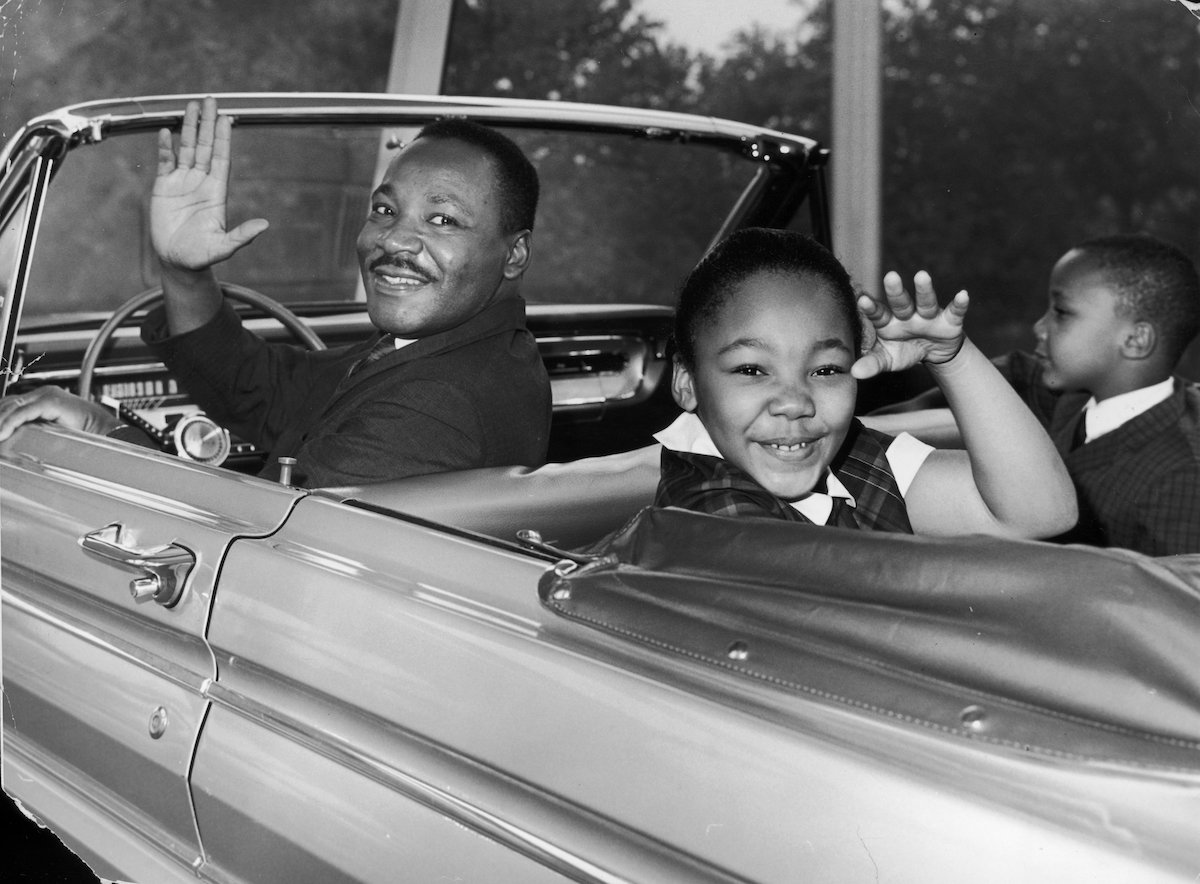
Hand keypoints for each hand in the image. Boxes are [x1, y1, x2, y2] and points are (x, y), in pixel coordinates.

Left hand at [0, 387, 123, 440]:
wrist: (105, 430)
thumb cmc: (86, 432)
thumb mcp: (53, 428)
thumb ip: (36, 426)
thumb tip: (16, 433)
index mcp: (45, 397)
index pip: (13, 403)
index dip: (1, 415)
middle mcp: (44, 392)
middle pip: (9, 402)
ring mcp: (47, 395)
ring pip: (13, 406)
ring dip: (1, 422)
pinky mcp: (50, 402)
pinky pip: (23, 412)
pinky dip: (10, 423)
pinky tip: (3, 433)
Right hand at [150, 96, 267, 272]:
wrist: (177, 262)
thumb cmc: (201, 256)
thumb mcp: (223, 247)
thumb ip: (242, 236)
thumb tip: (264, 226)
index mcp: (216, 192)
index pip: (221, 159)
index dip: (224, 139)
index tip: (227, 118)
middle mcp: (201, 182)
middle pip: (205, 147)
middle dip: (208, 124)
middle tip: (210, 100)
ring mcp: (182, 183)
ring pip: (187, 149)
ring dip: (188, 128)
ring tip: (190, 106)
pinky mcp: (164, 187)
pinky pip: (165, 162)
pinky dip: (165, 147)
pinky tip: (166, 131)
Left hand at [851, 270, 968, 379]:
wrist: (933, 353)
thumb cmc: (903, 351)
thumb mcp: (887, 360)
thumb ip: (871, 364)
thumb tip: (854, 373)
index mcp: (888, 323)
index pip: (878, 314)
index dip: (871, 308)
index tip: (862, 299)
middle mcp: (907, 315)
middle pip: (900, 303)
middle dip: (896, 291)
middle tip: (890, 276)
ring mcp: (928, 316)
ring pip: (926, 302)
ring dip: (924, 290)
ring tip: (922, 275)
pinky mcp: (949, 321)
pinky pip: (955, 312)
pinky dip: (959, 304)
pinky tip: (963, 295)